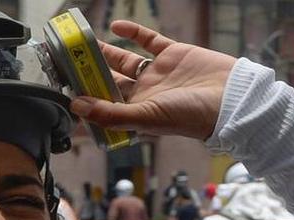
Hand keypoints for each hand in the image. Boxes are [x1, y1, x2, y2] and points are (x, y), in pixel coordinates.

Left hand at [69, 20, 236, 139]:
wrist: (231, 99)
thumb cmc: (191, 116)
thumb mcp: (146, 118)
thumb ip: (110, 113)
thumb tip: (77, 105)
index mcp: (137, 111)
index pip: (103, 102)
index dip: (84, 94)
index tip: (62, 84)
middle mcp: (145, 93)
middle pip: (109, 80)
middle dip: (89, 71)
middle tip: (67, 59)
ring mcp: (158, 72)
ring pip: (125, 60)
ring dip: (105, 52)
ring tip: (83, 43)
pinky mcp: (173, 54)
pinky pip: (149, 41)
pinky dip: (133, 34)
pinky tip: (116, 27)